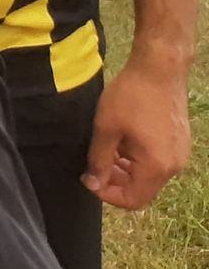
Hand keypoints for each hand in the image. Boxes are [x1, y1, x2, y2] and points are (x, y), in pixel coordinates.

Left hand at [84, 56, 192, 209]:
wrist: (160, 68)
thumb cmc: (131, 96)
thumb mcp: (106, 128)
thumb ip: (98, 160)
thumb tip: (93, 184)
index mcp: (157, 166)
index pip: (133, 200)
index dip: (108, 194)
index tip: (89, 178)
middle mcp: (174, 166)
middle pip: (142, 189)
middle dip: (115, 181)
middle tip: (94, 163)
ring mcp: (180, 154)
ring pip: (148, 175)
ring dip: (125, 169)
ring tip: (106, 148)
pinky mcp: (179, 142)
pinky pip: (157, 161)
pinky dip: (137, 158)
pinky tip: (122, 139)